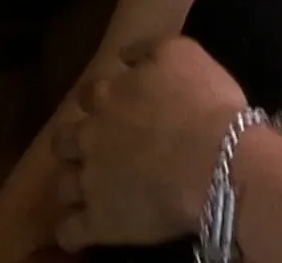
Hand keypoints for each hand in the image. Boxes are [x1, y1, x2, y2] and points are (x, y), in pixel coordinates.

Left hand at [51, 36, 248, 252]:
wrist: (216, 160)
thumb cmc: (206, 103)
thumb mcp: (182, 52)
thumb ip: (147, 48)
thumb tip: (125, 53)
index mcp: (110, 96)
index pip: (92, 95)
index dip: (102, 102)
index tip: (118, 108)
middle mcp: (91, 136)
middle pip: (66, 140)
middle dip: (77, 144)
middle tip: (101, 151)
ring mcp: (91, 181)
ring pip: (65, 185)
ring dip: (76, 186)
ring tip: (95, 193)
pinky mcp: (99, 222)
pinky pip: (71, 232)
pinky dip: (73, 232)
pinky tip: (85, 232)